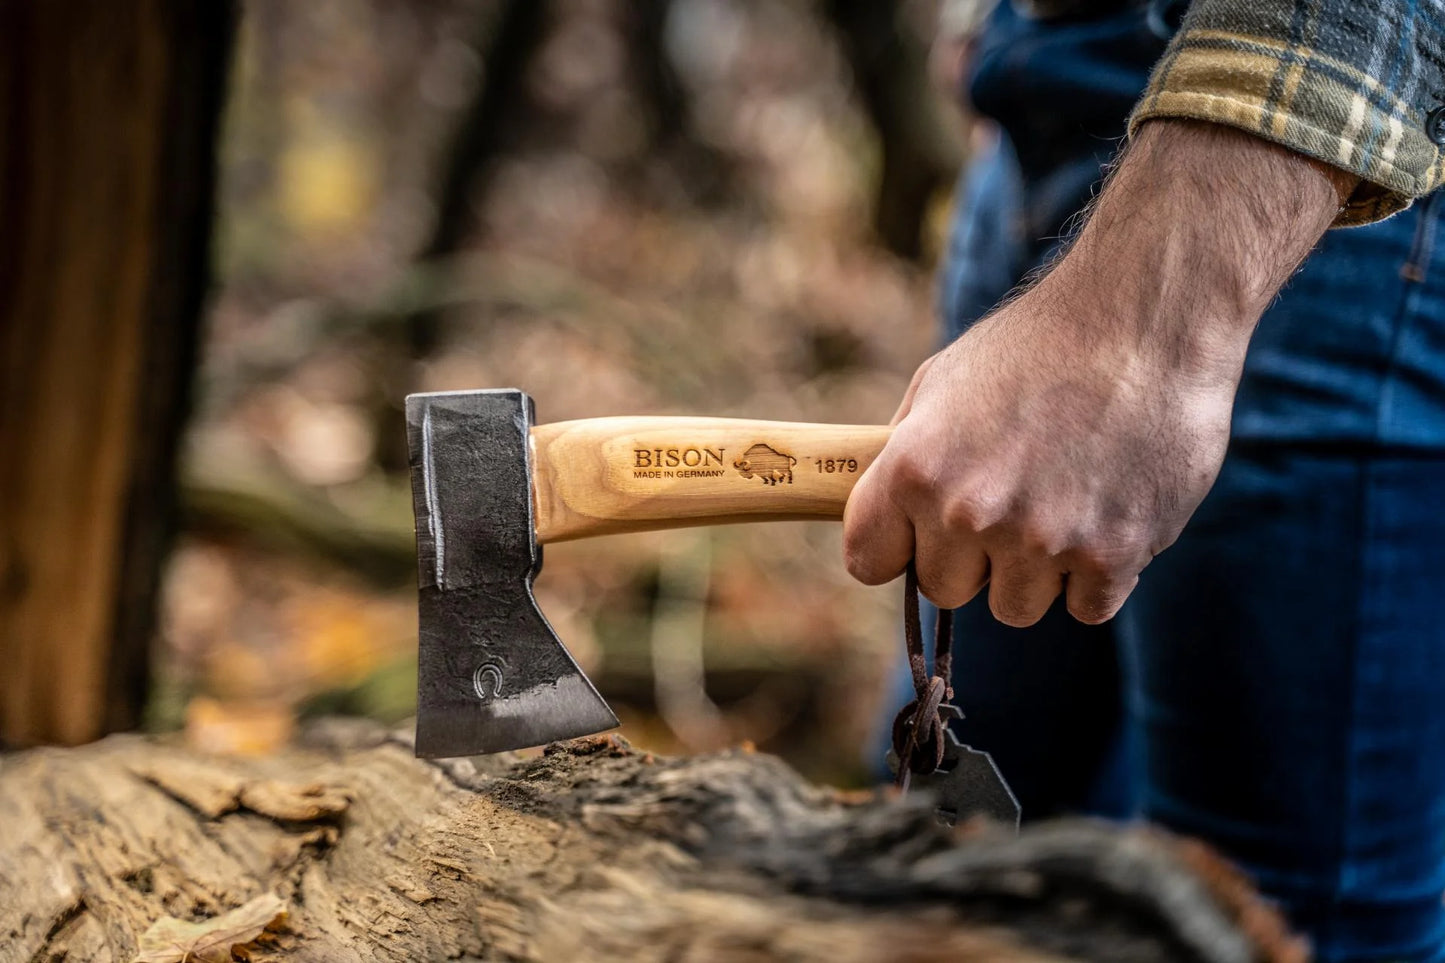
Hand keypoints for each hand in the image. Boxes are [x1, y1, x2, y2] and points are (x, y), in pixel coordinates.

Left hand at [844, 120, 1355, 624]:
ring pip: (1015, 606)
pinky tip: (1107, 513)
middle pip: (945, 591)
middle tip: (1008, 504)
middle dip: (970, 559)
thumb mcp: (942, 382)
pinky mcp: (1111, 555)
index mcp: (915, 468)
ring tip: (1063, 500)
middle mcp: (970, 512)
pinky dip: (1097, 574)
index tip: (916, 537)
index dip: (894, 549)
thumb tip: (884, 514)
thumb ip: (905, 455)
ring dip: (1034, 570)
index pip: (868, 561)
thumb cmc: (1040, 344)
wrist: (1147, 317)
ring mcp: (1041, 539)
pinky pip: (1084, 607)